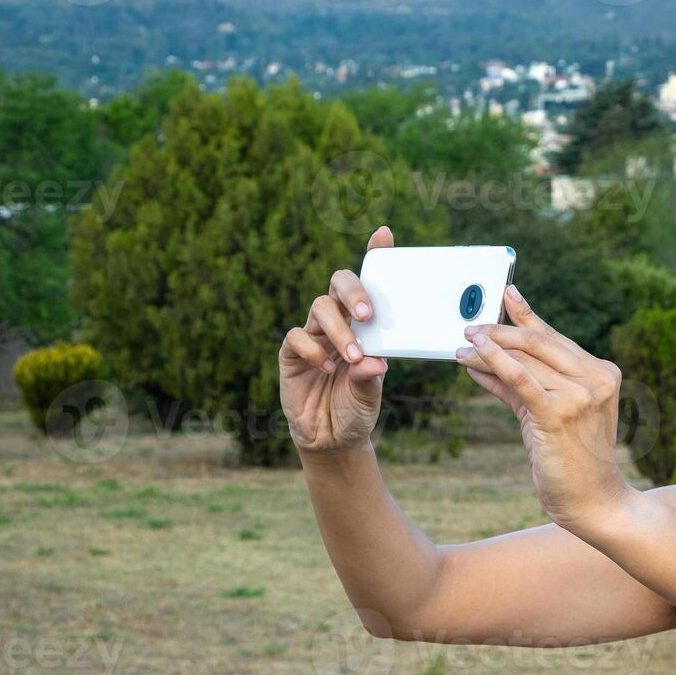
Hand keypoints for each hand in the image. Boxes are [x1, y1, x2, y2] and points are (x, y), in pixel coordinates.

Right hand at [278, 225, 392, 453]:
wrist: (332, 439)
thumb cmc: (356, 408)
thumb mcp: (371, 394)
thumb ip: (372, 377)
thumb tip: (376, 362)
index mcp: (362, 324)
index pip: (367, 284)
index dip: (374, 255)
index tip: (384, 235)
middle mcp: (337, 322)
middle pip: (338, 284)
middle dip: (353, 291)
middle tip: (368, 315)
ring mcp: (313, 335)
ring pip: (319, 307)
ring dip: (339, 330)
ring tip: (354, 356)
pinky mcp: (291, 354)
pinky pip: (297, 337)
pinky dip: (314, 351)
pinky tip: (329, 370)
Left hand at [454, 284, 633, 534]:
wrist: (594, 500)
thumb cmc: (572, 460)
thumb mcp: (549, 414)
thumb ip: (522, 386)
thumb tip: (485, 362)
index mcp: (602, 373)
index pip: (555, 338)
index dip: (527, 315)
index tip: (506, 294)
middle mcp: (596, 378)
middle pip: (539, 342)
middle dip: (501, 330)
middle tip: (472, 326)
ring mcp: (580, 395)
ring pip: (525, 359)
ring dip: (489, 348)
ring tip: (464, 344)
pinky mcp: (559, 414)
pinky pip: (519, 379)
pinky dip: (494, 363)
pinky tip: (473, 357)